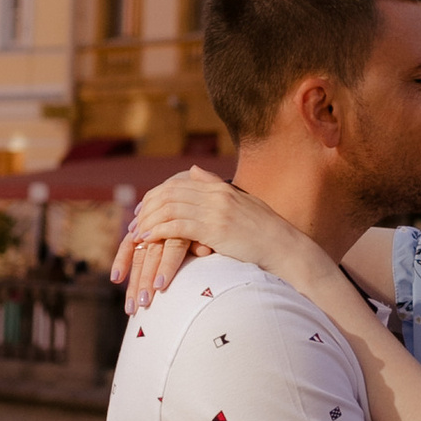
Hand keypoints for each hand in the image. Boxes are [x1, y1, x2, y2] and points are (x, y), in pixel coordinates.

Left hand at [115, 169, 327, 315]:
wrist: (287, 250)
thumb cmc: (266, 235)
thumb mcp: (241, 203)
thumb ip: (215, 186)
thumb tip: (192, 170)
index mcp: (221, 188)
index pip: (178, 185)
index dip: (155, 197)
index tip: (142, 212)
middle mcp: (217, 194)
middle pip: (169, 194)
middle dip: (147, 209)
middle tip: (133, 225)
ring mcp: (217, 210)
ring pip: (170, 208)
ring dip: (149, 222)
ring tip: (135, 236)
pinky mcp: (216, 229)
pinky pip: (177, 226)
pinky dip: (158, 232)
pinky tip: (148, 241)